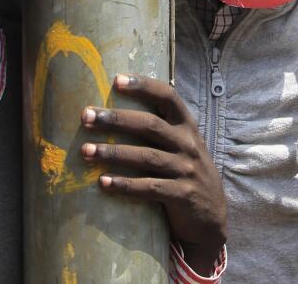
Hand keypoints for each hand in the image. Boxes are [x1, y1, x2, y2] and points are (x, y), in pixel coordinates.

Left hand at [82, 74, 225, 273]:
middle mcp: (189, 145)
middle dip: (116, 119)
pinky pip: (150, 187)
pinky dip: (125, 185)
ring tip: (85, 151)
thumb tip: (117, 110)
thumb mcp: (183, 147)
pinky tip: (103, 183)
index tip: (116, 80)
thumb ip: (162, 129)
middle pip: (150, 125)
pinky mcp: (183, 195)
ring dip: (113, 153)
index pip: (168, 97)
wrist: (211, 216)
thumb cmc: (187, 174)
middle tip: (86, 116)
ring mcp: (187, 170)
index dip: (144, 86)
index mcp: (187, 127)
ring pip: (146, 157)